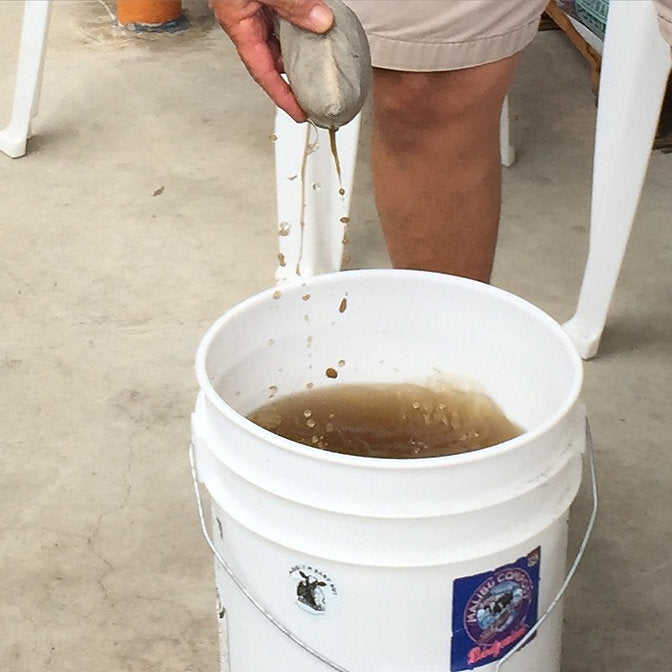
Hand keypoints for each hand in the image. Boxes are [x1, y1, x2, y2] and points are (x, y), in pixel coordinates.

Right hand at [210, 0, 333, 121]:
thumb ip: (291, 4)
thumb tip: (321, 22)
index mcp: (239, 26)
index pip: (264, 73)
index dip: (282, 97)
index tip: (300, 113)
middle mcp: (246, 20)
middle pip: (273, 59)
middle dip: (293, 77)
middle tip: (316, 91)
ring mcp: (254, 7)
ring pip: (279, 38)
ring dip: (298, 50)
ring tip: (320, 62)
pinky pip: (282, 18)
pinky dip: (299, 25)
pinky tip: (314, 26)